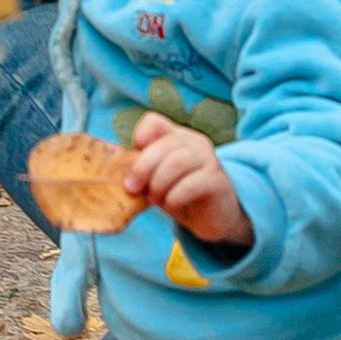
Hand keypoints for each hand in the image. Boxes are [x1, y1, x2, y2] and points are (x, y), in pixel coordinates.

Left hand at [128, 111, 249, 249]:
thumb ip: (144, 173)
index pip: (154, 122)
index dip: (139, 138)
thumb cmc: (182, 196)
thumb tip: (123, 177)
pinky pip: (191, 184)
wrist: (215, 217)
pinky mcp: (217, 181)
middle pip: (164, 144)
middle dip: (143, 168)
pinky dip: (174, 197)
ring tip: (155, 199)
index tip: (132, 163)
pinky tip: (172, 205)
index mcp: (177, 137)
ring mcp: (209, 160)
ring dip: (159, 183)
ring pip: (177, 162)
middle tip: (134, 188)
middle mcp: (194, 143)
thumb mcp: (158, 181)